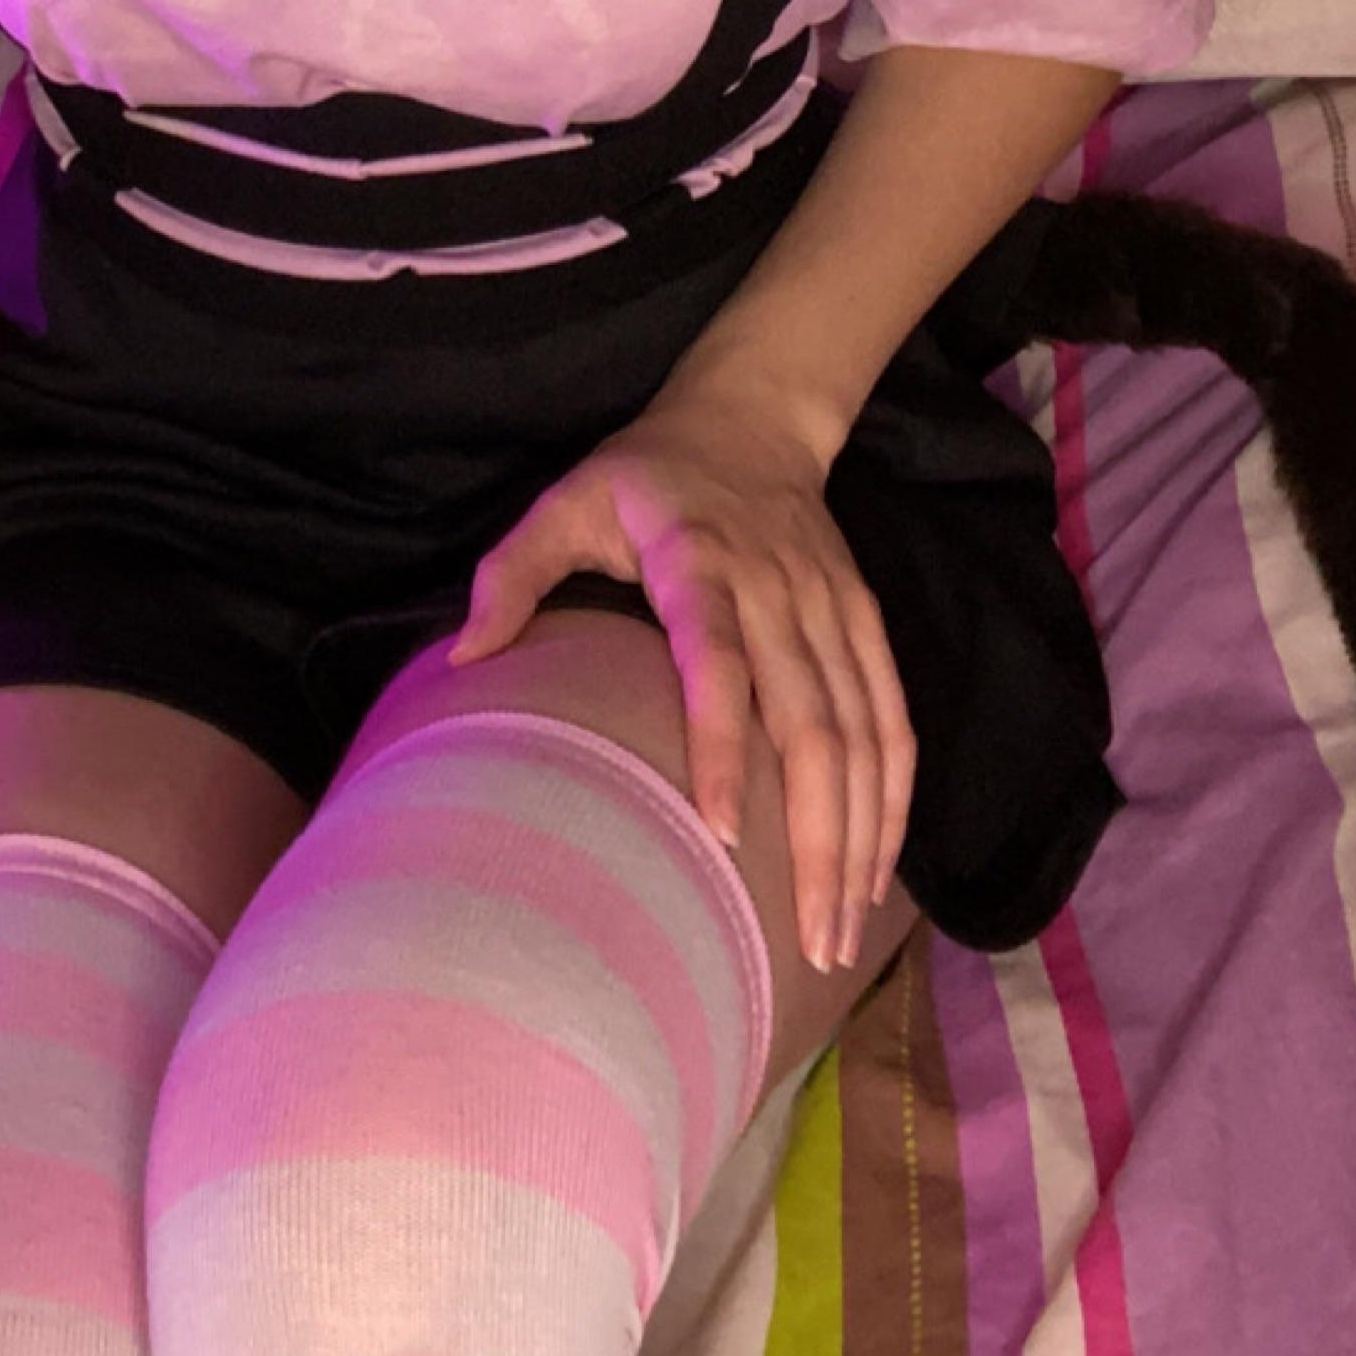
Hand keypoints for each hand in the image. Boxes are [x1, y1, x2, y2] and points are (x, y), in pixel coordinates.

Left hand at [448, 396, 914, 973]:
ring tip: (838, 932)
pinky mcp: (865, 618)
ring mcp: (831, 607)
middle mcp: (776, 588)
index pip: (718, 661)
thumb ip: (511, 571)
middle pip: (810, 720)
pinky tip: (878, 868)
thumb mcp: (566, 500)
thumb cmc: (643, 476)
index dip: (723, 743)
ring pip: (862, 732)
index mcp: (697, 560)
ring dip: (859, 835)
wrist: (752, 416)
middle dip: (816, 835)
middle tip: (807, 940)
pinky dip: (894, 794)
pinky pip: (892, 716)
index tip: (721, 831)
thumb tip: (462, 657)